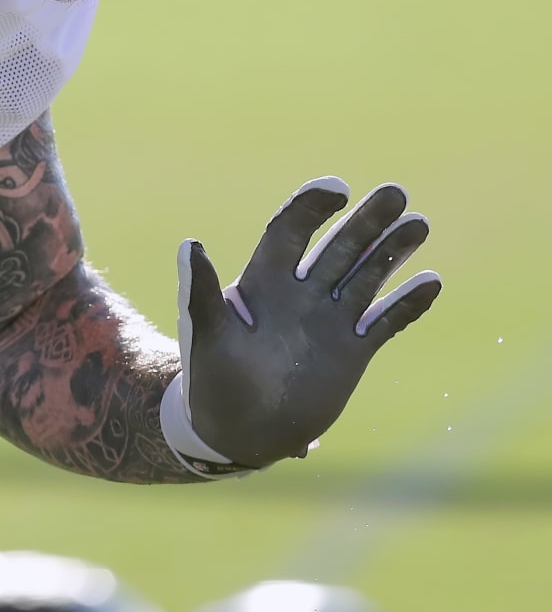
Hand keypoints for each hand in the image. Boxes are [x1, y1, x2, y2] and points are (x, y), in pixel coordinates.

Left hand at [165, 178, 441, 470]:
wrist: (235, 430)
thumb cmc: (210, 381)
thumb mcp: (205, 335)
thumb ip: (200, 292)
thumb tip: (190, 244)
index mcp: (262, 283)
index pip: (290, 231)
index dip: (311, 207)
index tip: (336, 189)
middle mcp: (300, 294)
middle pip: (338, 246)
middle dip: (366, 220)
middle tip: (395, 192)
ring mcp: (329, 321)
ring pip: (367, 275)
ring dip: (392, 250)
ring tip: (419, 222)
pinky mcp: (352, 351)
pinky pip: (385, 321)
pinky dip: (407, 303)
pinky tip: (430, 281)